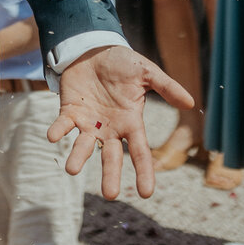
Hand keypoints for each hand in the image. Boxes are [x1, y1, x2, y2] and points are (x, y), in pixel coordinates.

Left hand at [49, 46, 192, 199]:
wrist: (94, 49)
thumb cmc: (122, 63)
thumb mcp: (147, 72)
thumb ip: (167, 87)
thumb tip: (191, 103)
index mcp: (130, 122)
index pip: (140, 151)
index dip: (143, 171)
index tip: (145, 193)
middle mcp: (109, 128)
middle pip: (111, 156)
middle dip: (109, 174)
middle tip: (109, 195)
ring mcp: (89, 122)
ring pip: (84, 145)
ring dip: (78, 157)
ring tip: (71, 170)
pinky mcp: (69, 111)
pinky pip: (62, 124)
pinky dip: (57, 130)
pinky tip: (52, 136)